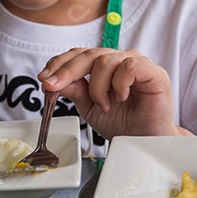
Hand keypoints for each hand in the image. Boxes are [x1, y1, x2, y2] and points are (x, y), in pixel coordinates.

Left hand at [37, 48, 189, 137]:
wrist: (145, 142)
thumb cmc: (123, 124)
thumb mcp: (89, 108)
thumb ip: (75, 91)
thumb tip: (53, 80)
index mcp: (103, 66)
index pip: (77, 55)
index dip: (59, 64)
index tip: (44, 79)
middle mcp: (119, 60)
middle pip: (87, 55)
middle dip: (66, 71)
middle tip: (53, 86)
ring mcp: (136, 63)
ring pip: (105, 60)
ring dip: (98, 87)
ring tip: (104, 106)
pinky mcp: (153, 71)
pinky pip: (129, 66)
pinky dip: (119, 83)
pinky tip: (121, 97)